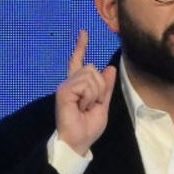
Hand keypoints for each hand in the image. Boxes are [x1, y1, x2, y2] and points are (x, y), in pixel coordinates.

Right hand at [55, 29, 117, 155]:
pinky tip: (81, 107)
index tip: (83, 32)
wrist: (79, 141)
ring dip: (95, 94)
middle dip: (100, 87)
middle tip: (92, 105)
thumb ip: (106, 87)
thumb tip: (110, 68)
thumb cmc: (88, 127)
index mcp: (78, 85)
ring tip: (85, 107)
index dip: (81, 46)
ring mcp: (66, 86)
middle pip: (93, 69)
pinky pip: (86, 84)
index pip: (79, 61)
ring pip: (91, 75)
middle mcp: (70, 83)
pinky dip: (89, 97)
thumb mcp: (103, 104)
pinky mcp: (64, 91)